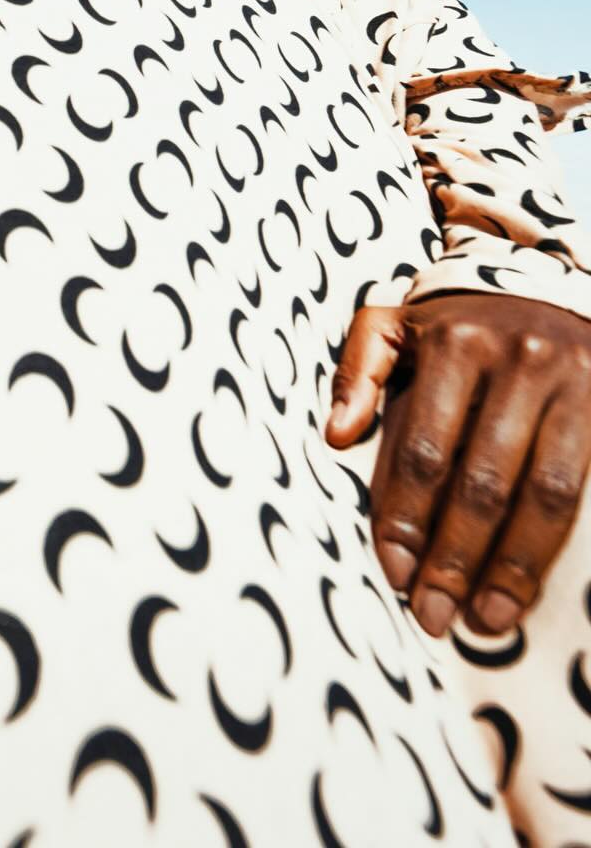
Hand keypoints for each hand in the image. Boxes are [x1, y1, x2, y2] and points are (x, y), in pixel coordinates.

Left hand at [325, 292, 590, 638]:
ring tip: (488, 618)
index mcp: (456, 343)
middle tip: (432, 614)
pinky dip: (558, 544)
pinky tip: (534, 583)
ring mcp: (574, 385)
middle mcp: (520, 362)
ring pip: (544, 495)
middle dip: (454, 557)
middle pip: (483, 482)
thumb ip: (360, 370)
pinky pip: (585, 489)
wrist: (552, 282)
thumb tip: (335, 436)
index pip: (425, 449)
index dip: (407, 517)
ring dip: (514, 567)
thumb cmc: (459, 320)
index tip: (394, 572)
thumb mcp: (397, 321)